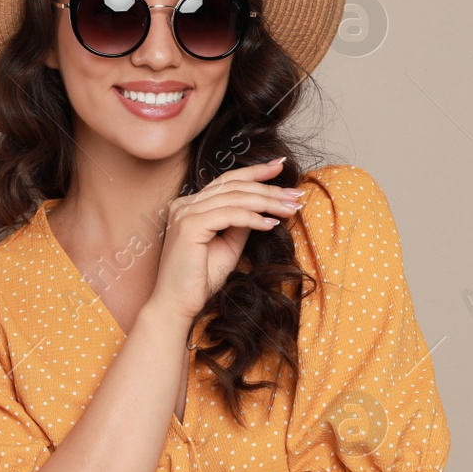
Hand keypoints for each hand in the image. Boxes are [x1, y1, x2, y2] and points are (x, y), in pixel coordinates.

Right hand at [148, 158, 305, 322]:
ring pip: (235, 198)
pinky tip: (271, 224)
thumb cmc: (200, 280)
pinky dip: (253, 218)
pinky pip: (229, 215)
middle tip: (296, 194)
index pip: (227, 181)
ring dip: (268, 202)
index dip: (256, 171)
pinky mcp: (189, 226)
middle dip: (269, 188)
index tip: (281, 165)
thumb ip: (241, 224)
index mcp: (191, 205)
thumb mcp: (228, 246)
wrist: (176, 306)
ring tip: (291, 208)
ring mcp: (185, 213)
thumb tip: (263, 208)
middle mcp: (185, 204)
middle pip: (234, 186)